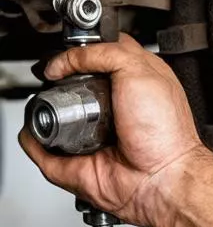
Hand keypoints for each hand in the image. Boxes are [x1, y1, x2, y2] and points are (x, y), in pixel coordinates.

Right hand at [19, 34, 207, 226]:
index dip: (80, 51)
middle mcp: (111, 106)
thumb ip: (106, 53)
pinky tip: (37, 127)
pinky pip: (39, 146)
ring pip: (51, 113)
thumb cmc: (165, 130)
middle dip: (56, 78)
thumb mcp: (141, 71)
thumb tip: (68, 59)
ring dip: (42, 106)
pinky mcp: (71, 159)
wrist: (161, 175)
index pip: (98, 56)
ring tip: (50, 103)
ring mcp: (90, 133)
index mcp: (132, 82)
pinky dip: (31, 137)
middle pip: (70, 83)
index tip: (68, 52)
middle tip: (54, 77)